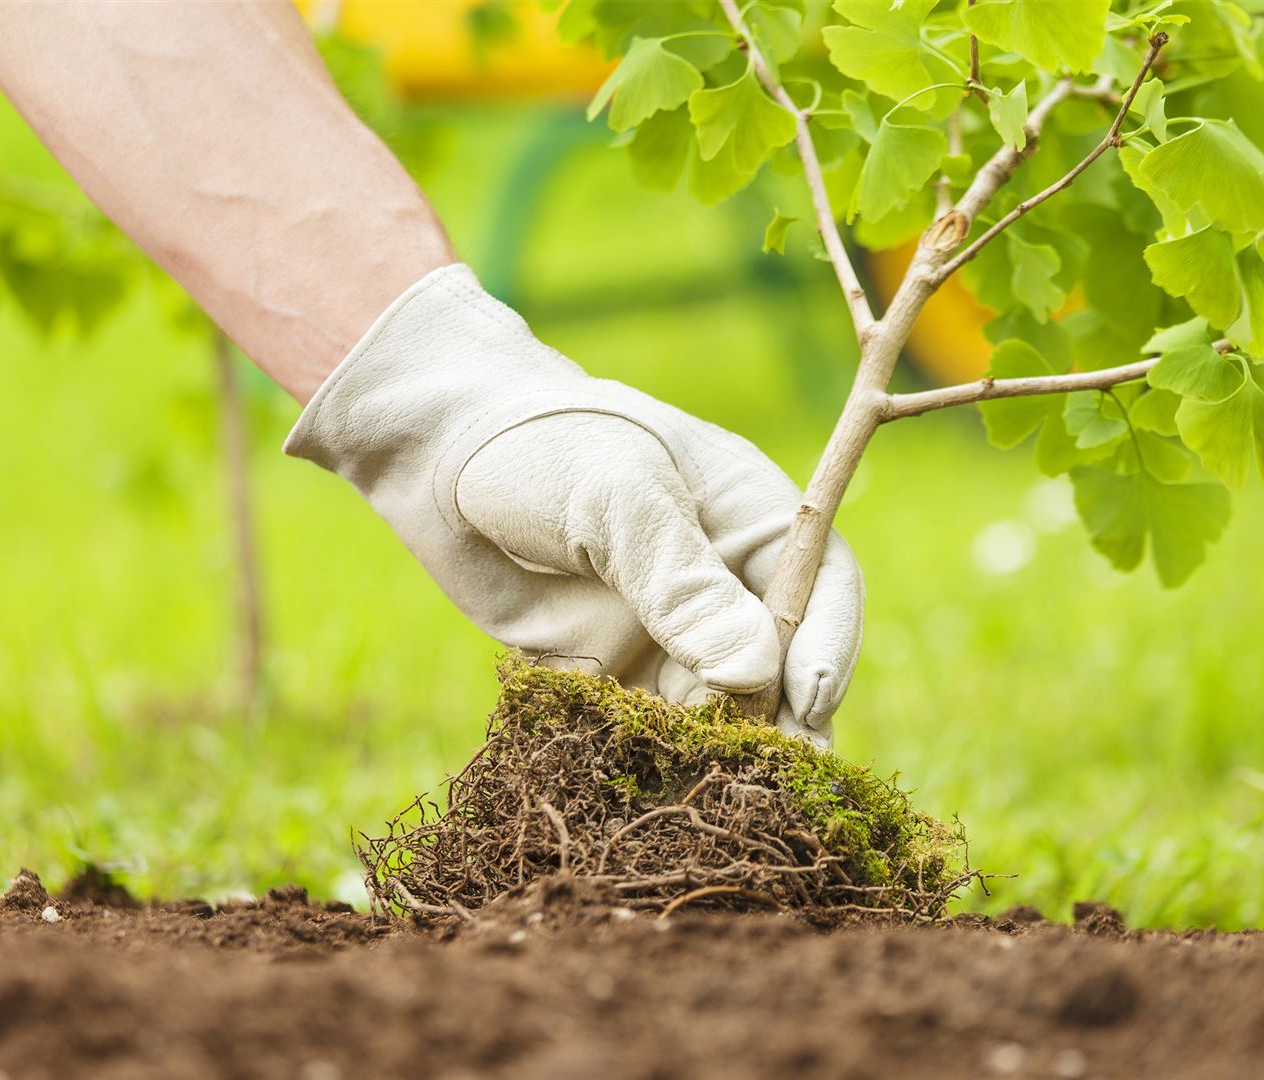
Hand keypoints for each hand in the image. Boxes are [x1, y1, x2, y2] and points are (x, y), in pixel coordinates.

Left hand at [285, 265, 862, 744]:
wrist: (437, 460)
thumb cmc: (540, 449)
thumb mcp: (616, 498)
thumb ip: (681, 582)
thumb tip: (752, 674)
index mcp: (754, 519)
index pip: (824, 586)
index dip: (826, 644)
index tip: (806, 699)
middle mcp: (726, 585)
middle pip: (784, 663)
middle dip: (786, 720)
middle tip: (778, 776)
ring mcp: (673, 636)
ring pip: (726, 711)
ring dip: (728, 754)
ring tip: (721, 795)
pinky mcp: (617, 679)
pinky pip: (656, 732)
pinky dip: (663, 764)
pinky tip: (656, 791)